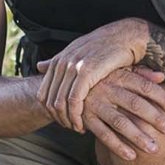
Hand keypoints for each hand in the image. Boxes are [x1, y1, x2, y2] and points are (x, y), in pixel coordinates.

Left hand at [35, 18, 148, 132]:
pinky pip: (74, 101)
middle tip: (70, 128)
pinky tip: (82, 125)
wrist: (125, 36)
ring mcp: (73, 67)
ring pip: (60, 103)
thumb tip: (38, 66)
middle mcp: (62, 63)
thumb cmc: (104, 47)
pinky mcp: (86, 72)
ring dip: (67, 121)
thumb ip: (58, 61)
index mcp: (58, 60)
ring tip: (76, 129)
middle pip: (49, 101)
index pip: (43, 94)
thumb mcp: (77, 51)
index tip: (62, 121)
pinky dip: (76, 116)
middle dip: (58, 119)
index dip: (50, 112)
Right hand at [81, 68, 164, 160]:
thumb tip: (162, 76)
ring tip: (154, 149)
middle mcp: (107, 89)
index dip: (162, 98)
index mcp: (118, 76)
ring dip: (138, 137)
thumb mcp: (118, 71)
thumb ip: (140, 74)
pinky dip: (117, 146)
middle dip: (155, 118)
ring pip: (120, 122)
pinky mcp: (86, 119)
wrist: (67, 85)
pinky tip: (132, 156)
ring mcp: (96, 104)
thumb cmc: (101, 78)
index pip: (145, 87)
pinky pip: (103, 135)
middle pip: (135, 105)